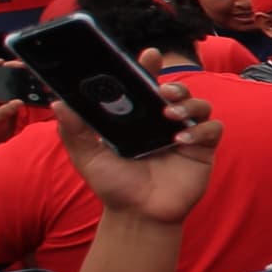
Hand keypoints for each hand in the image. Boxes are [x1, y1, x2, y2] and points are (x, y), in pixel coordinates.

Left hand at [53, 79, 218, 223]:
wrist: (138, 215)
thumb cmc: (114, 185)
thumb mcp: (87, 157)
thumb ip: (75, 131)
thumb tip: (59, 103)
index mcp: (139, 117)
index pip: (146, 85)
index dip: (149, 67)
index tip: (149, 55)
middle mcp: (164, 122)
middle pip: (178, 91)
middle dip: (174, 86)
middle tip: (163, 92)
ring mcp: (186, 135)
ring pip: (200, 106)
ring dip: (189, 105)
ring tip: (171, 116)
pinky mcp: (203, 150)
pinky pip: (212, 130)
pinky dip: (201, 130)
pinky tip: (182, 141)